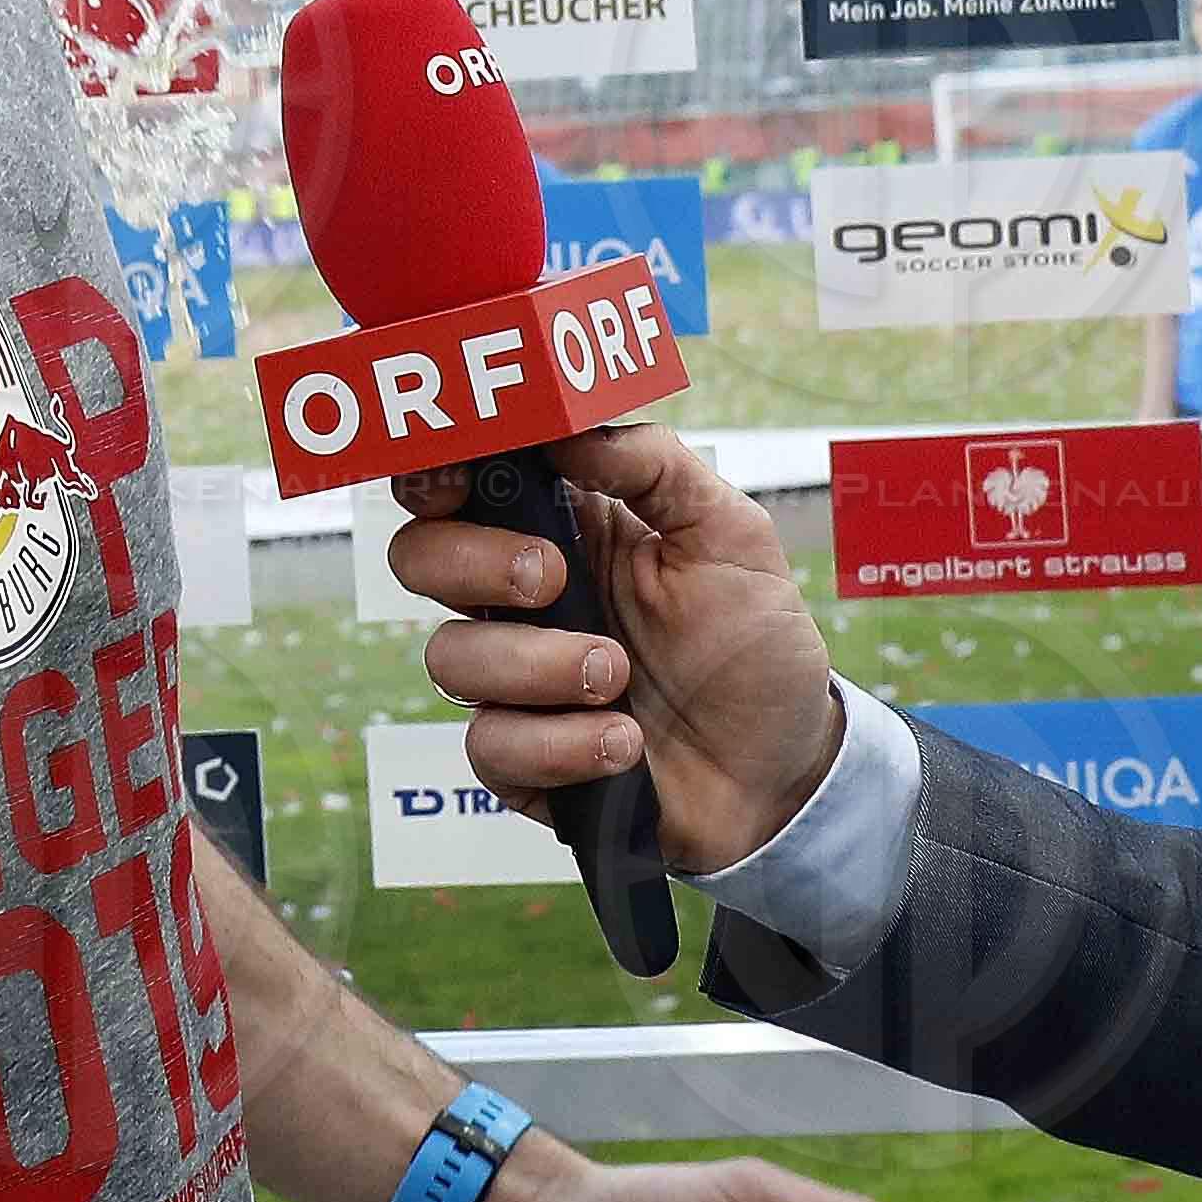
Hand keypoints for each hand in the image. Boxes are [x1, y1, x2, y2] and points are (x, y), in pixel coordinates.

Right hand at [389, 423, 840, 871]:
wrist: (782, 768)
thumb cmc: (752, 644)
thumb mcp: (729, 533)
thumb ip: (655, 465)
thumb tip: (569, 433)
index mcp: (561, 529)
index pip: (460, 481)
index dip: (434, 471)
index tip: (457, 479)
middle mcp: (521, 601)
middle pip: (418, 557)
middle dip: (471, 562)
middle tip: (551, 579)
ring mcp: (515, 682)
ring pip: (451, 659)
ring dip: (538, 666)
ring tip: (619, 679)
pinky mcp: (522, 760)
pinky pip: (491, 746)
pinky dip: (561, 744)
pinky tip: (623, 744)